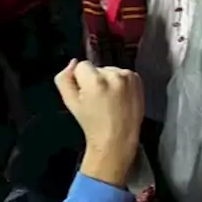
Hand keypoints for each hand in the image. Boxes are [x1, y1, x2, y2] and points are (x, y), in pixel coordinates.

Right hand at [54, 59, 144, 186]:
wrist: (117, 138)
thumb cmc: (91, 123)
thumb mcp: (70, 102)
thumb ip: (64, 79)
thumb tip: (72, 63)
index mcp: (95, 82)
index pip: (82, 65)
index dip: (80, 80)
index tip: (85, 95)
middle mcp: (114, 76)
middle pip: (97, 68)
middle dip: (95, 80)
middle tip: (97, 101)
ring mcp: (128, 77)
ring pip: (110, 70)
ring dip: (108, 81)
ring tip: (109, 101)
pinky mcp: (137, 80)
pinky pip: (122, 74)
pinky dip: (120, 83)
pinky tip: (119, 98)